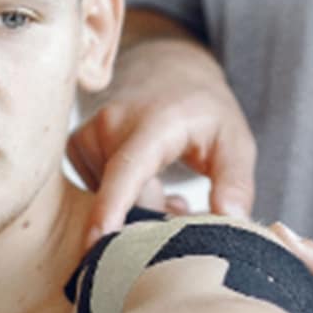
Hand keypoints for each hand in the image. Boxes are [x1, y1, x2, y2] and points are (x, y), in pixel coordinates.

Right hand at [69, 36, 256, 245]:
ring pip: (110, 200)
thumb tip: (231, 220)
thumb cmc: (203, 110)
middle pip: (124, 200)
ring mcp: (88, 136)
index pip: (126, 171)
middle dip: (154, 215)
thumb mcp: (235, 140)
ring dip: (138, 206)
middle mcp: (110, 125)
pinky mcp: (77, 147)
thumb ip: (236, 182)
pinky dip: (121, 197)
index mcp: (152, 124)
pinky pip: (98, 192)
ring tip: (162, 184)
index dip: (110, 208)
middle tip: (183, 205)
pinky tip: (141, 179)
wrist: (169, 72)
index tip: (95, 240)